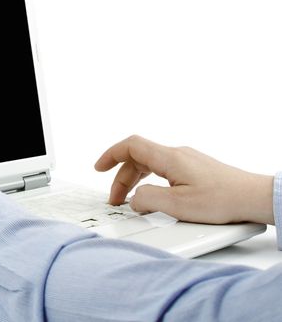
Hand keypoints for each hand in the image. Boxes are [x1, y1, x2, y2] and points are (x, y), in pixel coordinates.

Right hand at [95, 135, 273, 224]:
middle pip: (137, 157)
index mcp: (169, 158)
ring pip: (149, 163)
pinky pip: (161, 169)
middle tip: (115, 199)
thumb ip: (148, 199)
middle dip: (121, 177)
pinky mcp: (192, 168)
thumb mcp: (177, 206)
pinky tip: (150, 194)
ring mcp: (185, 159)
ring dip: (134, 180)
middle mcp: (176, 154)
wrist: (252, 198)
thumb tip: (134, 199)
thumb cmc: (222, 200)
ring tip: (129, 200)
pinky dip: (148, 180)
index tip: (98, 167)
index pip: (131, 146)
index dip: (110, 154)